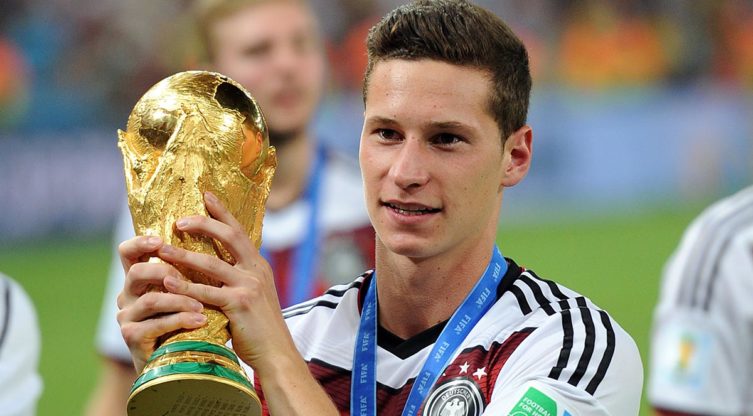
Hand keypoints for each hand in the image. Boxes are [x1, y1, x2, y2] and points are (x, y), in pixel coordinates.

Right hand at [115, 236, 206, 372]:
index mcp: (138, 279)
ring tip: (202, 305)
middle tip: (188, 278)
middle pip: (136, 272)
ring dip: (180, 300)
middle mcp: (127, 295)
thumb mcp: (185, 292)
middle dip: (165, 271)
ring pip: (150, 300)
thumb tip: (218, 241)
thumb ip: (188, 272)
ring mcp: (127, 317)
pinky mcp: (132, 337)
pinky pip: (157, 324)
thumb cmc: (185, 320)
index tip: (161, 240)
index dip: (140, 242)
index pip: (127, 252)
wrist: (175, 360)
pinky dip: (181, 320)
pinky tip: (200, 320)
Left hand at [156, 192, 295, 374]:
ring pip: (211, 263)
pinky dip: (184, 286)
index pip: (239, 231)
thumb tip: (215, 268)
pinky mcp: (238, 305)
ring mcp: (248, 287)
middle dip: (202, 224)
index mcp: (259, 266)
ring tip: (161, 249)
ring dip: (183, 255)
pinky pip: (206, 292)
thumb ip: (238, 279)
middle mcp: (256, 271)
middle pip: (228, 236)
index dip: (222, 212)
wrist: (276, 353)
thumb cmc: (260, 328)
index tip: (206, 194)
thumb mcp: (255, 296)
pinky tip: (167, 282)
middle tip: (178, 220)